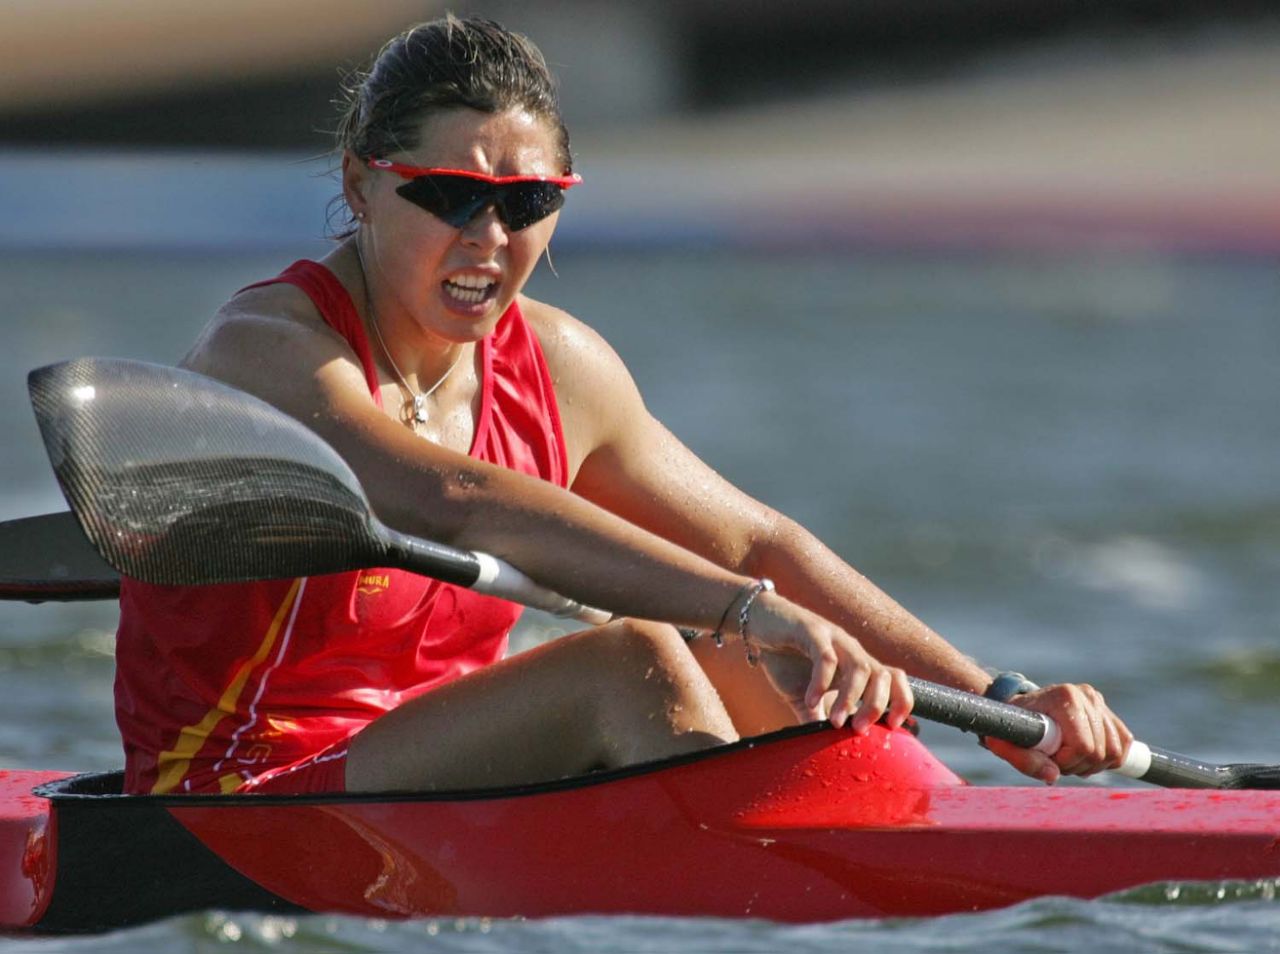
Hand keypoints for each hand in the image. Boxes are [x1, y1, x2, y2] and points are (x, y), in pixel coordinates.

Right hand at [743, 593, 912, 731]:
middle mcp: (851, 650)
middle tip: (859, 730)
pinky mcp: (811, 630)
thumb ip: (815, 718)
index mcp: (855, 665)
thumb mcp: (802, 696)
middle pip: (883, 674)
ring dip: (851, 698)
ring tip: (836, 722)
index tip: (894, 726)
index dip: (902, 700)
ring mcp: (834, 639)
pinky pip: (825, 657)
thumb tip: (822, 747)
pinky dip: (822, 682)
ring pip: (860, 666)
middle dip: (876, 705)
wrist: (757, 623)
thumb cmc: (784, 659)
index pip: (893, 678)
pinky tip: (811, 700)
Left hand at [983, 683, 1132, 783]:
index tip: (1048, 759)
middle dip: (1078, 765)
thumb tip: (1054, 775)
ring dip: (1093, 764)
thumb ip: (1025, 760)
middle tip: (1057, 761)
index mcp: (1065, 697)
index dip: (1067, 762)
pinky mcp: (1106, 710)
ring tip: (1068, 758)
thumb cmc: (1010, 725)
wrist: (1017, 708)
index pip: (1083, 746)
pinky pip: (1124, 743)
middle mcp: (1086, 695)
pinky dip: (1109, 758)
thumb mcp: (1006, 743)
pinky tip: (1085, 755)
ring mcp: (1098, 701)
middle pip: (1101, 752)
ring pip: (1116, 751)